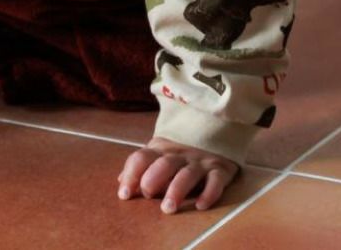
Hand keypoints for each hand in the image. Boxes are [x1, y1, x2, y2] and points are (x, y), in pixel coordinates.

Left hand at [117, 136, 239, 212]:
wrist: (215, 131)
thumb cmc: (181, 153)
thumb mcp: (159, 154)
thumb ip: (142, 167)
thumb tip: (120, 182)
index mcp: (161, 150)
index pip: (142, 158)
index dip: (131, 175)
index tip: (124, 194)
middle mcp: (180, 155)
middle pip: (164, 164)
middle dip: (153, 179)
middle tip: (147, 195)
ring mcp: (200, 162)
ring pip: (187, 174)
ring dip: (177, 190)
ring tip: (168, 208)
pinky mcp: (220, 170)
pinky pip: (216, 180)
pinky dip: (209, 193)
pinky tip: (201, 205)